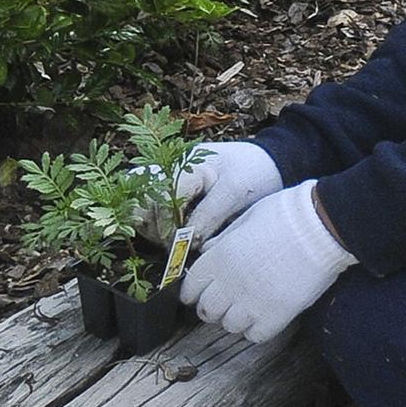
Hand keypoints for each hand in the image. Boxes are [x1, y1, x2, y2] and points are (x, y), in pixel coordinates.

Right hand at [141, 140, 282, 245]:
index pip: (161, 198)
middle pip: (141, 200)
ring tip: (173, 241)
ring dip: (150, 226)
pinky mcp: (166, 187)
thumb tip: (187, 243)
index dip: (168, 227)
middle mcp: (168, 166)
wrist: (267, 160)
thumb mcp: (236, 192)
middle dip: (154, 227)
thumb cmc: (254, 171)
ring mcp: (164, 176)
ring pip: (138, 204)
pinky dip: (151, 223)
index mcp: (186, 164)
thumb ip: (209, 215)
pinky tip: (170, 234)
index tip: (182, 247)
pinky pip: (145, 206)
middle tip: (175, 246)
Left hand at [179, 181, 355, 343]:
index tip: (197, 293)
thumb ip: (223, 240)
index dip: (192, 292)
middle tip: (221, 302)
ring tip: (244, 309)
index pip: (191, 287)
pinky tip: (262, 317)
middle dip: (211, 308)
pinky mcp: (277, 315)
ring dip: (233, 319)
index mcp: (220, 257)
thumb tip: (208, 252)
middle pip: (207, 311)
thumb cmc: (285, 213)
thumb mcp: (245, 217)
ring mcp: (253, 302)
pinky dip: (255, 330)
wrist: (322, 226)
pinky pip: (255, 335)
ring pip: (229, 326)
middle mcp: (230, 283)